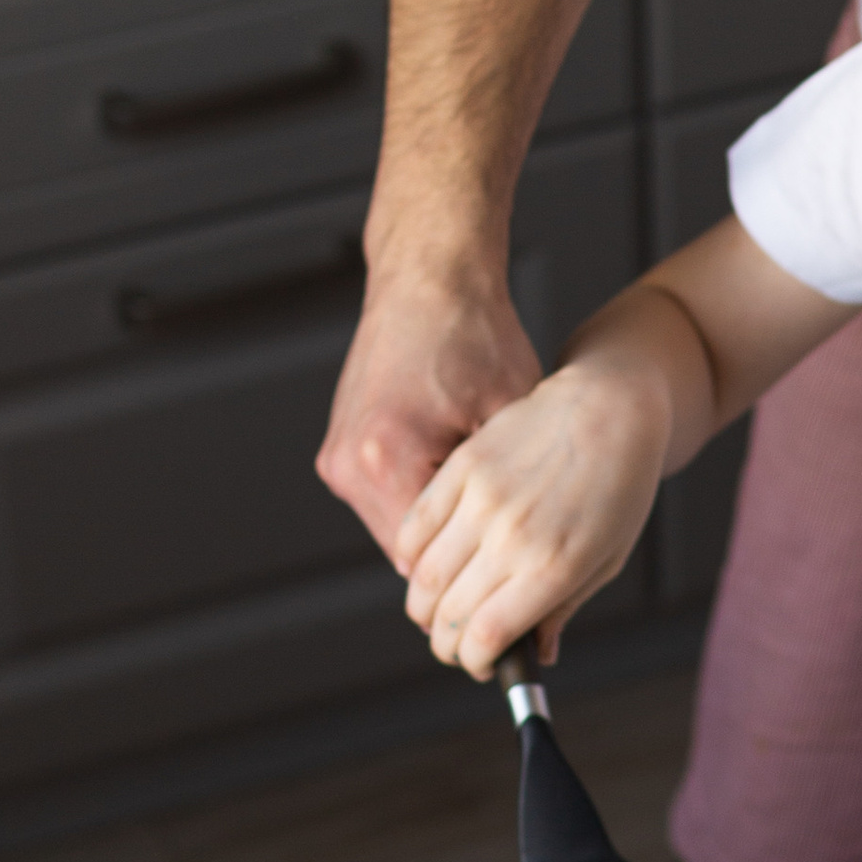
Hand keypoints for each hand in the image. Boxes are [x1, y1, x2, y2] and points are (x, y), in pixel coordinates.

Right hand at [316, 261, 541, 550]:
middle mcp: (348, 464)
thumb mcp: (509, 419)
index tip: (512, 583)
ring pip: (395, 527)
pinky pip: (384, 496)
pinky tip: (460, 475)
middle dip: (457, 553)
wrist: (429, 278)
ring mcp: (336, 456)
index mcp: (386, 459)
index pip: (428, 563)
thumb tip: (525, 551)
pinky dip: (421, 495)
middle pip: (407, 552)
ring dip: (439, 525)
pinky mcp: (339, 446)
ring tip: (488, 505)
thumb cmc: (475, 335)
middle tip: (508, 551)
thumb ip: (505, 491)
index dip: (475, 575)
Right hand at [395, 355, 669, 677]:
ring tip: (439, 609)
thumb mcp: (608, 558)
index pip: (484, 637)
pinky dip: (409, 557)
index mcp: (553, 566)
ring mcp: (482, 499)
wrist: (611, 405)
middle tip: (455, 642)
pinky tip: (424, 566)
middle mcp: (511, 537)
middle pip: (448, 613)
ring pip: (422, 575)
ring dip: (423, 604)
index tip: (480, 663)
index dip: (474, 660)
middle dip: (446, 641)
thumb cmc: (621, 485)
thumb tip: (537, 656)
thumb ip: (564, 608)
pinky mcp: (462, 467)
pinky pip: (414, 526)